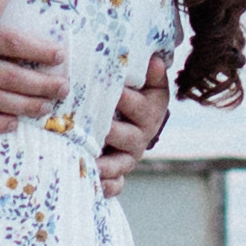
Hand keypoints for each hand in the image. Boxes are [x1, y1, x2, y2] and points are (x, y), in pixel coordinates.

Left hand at [93, 50, 173, 196]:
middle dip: (112, 131)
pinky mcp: (119, 173)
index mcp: (150, 110)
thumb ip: (147, 72)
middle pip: (128, 136)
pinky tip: (96, 184)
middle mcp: (142, 135)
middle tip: (96, 127)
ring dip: (107, 163)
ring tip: (90, 159)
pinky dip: (108, 186)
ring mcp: (130, 156)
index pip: (140, 106)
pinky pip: (116, 184)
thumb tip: (155, 59)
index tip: (115, 93)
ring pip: (121, 163)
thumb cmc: (129, 92)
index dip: (127, 100)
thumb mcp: (142, 81)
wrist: (128, 119)